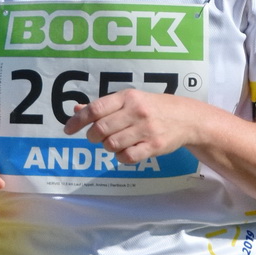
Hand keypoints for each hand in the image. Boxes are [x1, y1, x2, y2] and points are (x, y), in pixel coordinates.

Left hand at [64, 88, 215, 163]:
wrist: (187, 118)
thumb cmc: (153, 108)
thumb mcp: (130, 100)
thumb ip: (104, 106)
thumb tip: (77, 110)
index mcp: (128, 97)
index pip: (95, 109)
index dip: (78, 121)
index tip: (68, 130)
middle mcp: (136, 111)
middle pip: (100, 129)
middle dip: (92, 137)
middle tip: (95, 137)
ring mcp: (146, 129)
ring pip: (111, 145)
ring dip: (108, 147)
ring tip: (115, 142)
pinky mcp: (154, 146)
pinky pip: (127, 157)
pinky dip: (121, 157)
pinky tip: (126, 151)